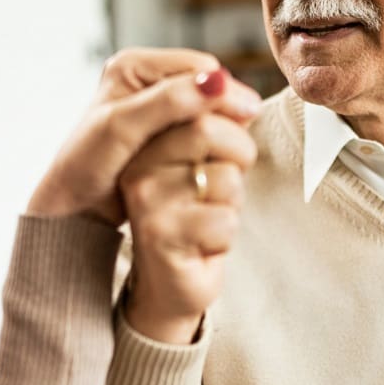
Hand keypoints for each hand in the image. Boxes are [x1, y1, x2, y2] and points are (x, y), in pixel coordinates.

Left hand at [27, 48, 260, 225]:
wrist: (72, 205)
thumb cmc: (88, 166)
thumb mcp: (125, 128)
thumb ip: (169, 102)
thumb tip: (217, 82)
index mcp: (133, 65)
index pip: (200, 67)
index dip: (225, 91)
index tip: (248, 117)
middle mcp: (144, 78)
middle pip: (206, 86)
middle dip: (222, 111)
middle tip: (242, 138)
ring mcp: (153, 104)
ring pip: (205, 109)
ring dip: (218, 128)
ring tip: (229, 150)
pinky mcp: (160, 129)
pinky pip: (198, 128)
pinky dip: (208, 142)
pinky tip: (211, 158)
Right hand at [120, 111, 258, 343]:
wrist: (170, 284)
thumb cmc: (194, 216)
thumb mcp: (202, 164)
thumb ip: (216, 127)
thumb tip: (245, 99)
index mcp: (145, 140)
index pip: (197, 101)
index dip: (233, 115)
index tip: (240, 132)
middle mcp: (138, 164)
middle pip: (207, 130)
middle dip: (239, 155)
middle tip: (230, 179)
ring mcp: (147, 200)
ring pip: (225, 179)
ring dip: (232, 203)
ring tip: (208, 217)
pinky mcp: (161, 235)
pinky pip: (224, 220)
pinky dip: (225, 236)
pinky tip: (202, 244)